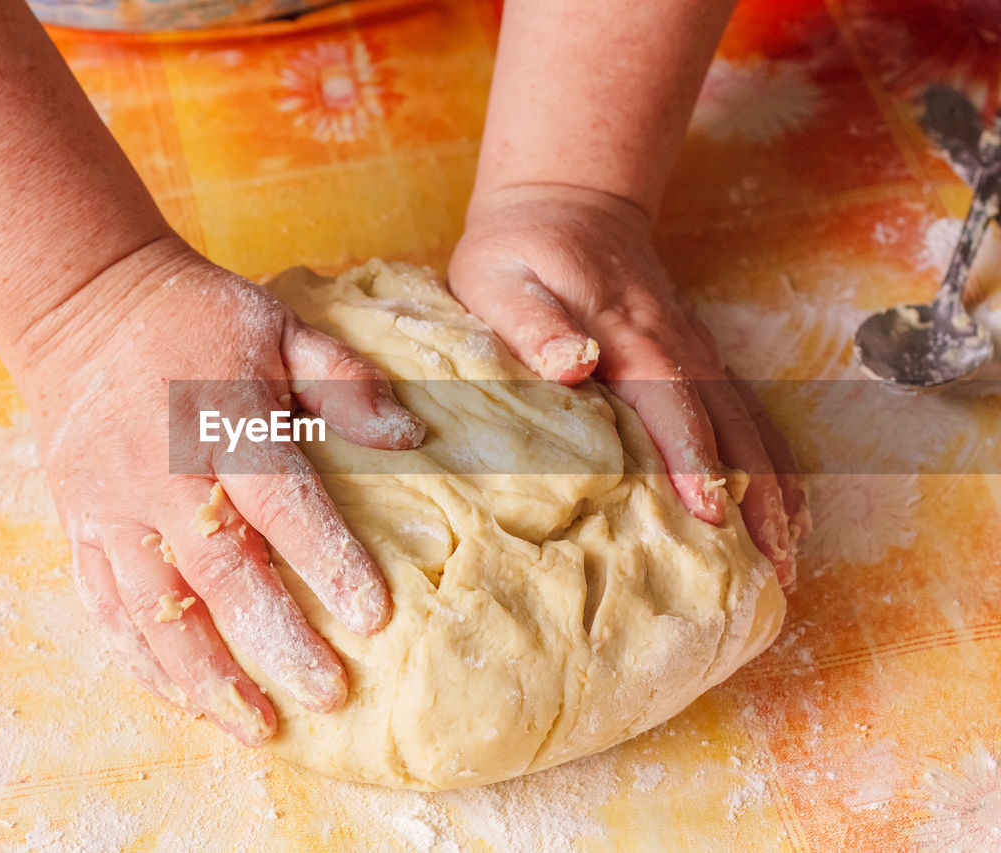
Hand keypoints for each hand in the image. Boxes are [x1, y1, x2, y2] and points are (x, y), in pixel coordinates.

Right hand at [7, 236, 423, 744]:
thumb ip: (343, 380)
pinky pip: (103, 606)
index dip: (326, 560)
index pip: (280, 503)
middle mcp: (161, 475)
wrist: (82, 302)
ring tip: (255, 726)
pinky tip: (180, 700)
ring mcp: (110, 507)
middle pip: (218, 572)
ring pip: (154, 607)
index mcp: (221, 421)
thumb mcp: (279, 326)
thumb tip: (409, 435)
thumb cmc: (196, 319)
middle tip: (327, 695)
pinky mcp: (77, 526)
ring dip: (204, 674)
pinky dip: (140, 659)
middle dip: (274, 642)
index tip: (371, 617)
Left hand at [449, 184, 808, 586]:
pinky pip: (748, 415)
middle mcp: (678, 346)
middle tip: (773, 570)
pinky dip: (775, 464)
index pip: (672, 402)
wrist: (568, 204)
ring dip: (778, 489)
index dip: (693, 459)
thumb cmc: (521, 251)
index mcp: (630, 335)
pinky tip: (787, 511)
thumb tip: (573, 365)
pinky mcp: (699, 359)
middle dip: (758, 498)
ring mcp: (696, 352)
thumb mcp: (501, 279)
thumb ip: (533, 324)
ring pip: (751, 424)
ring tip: (791, 560)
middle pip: (732, 425)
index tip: (712, 514)